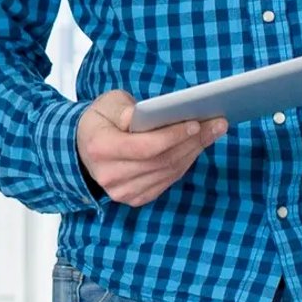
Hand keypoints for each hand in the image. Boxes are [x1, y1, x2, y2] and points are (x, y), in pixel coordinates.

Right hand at [76, 91, 226, 207]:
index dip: (173, 136)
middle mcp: (109, 175)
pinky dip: (185, 163)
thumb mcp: (109, 104)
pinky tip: (197, 147)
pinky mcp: (134, 198)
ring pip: (168, 172)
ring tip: (214, 132)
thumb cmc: (100, 120)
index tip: (196, 122)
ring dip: (194, 151)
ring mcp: (122, 191)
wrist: (83, 147)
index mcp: (100, 148)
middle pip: (161, 161)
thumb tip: (158, 115)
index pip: (145, 147)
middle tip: (218, 123)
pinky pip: (167, 181)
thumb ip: (130, 109)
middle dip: (193, 141)